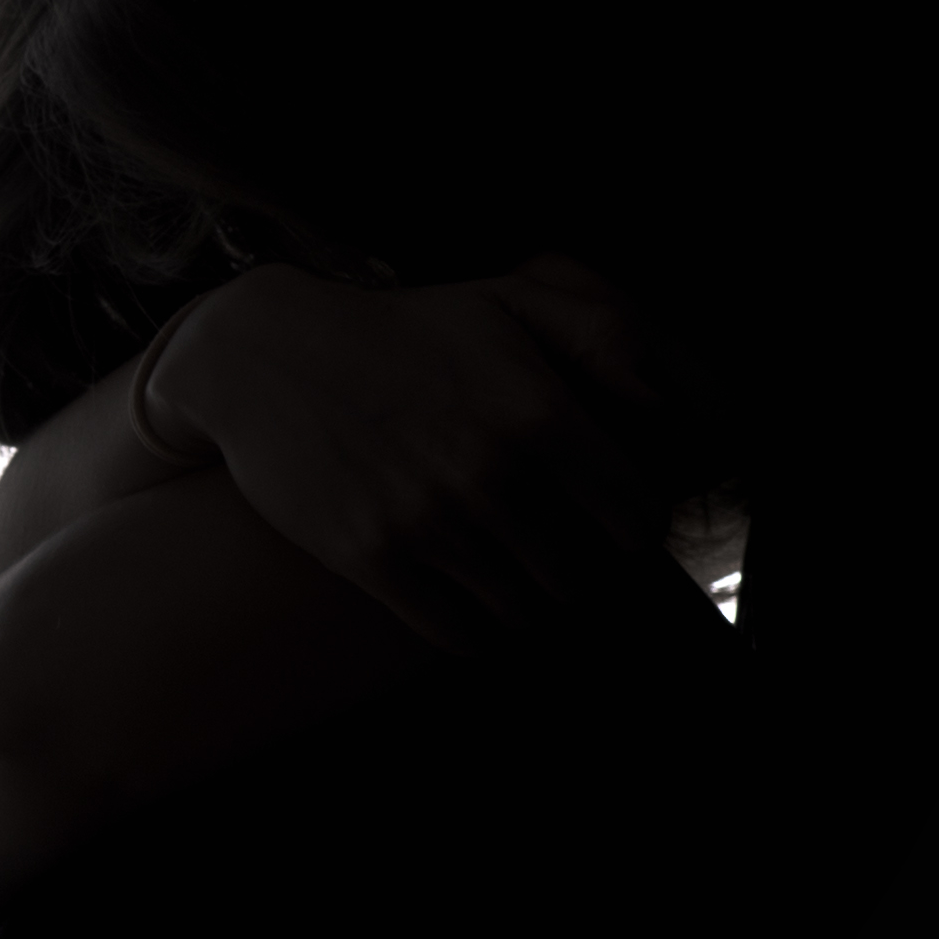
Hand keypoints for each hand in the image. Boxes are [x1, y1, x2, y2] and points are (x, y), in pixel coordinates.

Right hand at [126, 250, 682, 659]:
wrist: (265, 356)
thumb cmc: (402, 332)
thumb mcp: (505, 304)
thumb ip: (601, 337)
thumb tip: (674, 399)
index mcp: (537, 412)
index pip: (630, 515)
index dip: (630, 529)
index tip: (612, 529)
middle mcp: (491, 473)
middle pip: (578, 575)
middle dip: (578, 574)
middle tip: (562, 561)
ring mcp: (430, 521)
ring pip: (522, 611)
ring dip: (528, 605)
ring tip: (518, 583)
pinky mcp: (374, 559)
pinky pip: (458, 633)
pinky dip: (478, 632)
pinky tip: (475, 608)